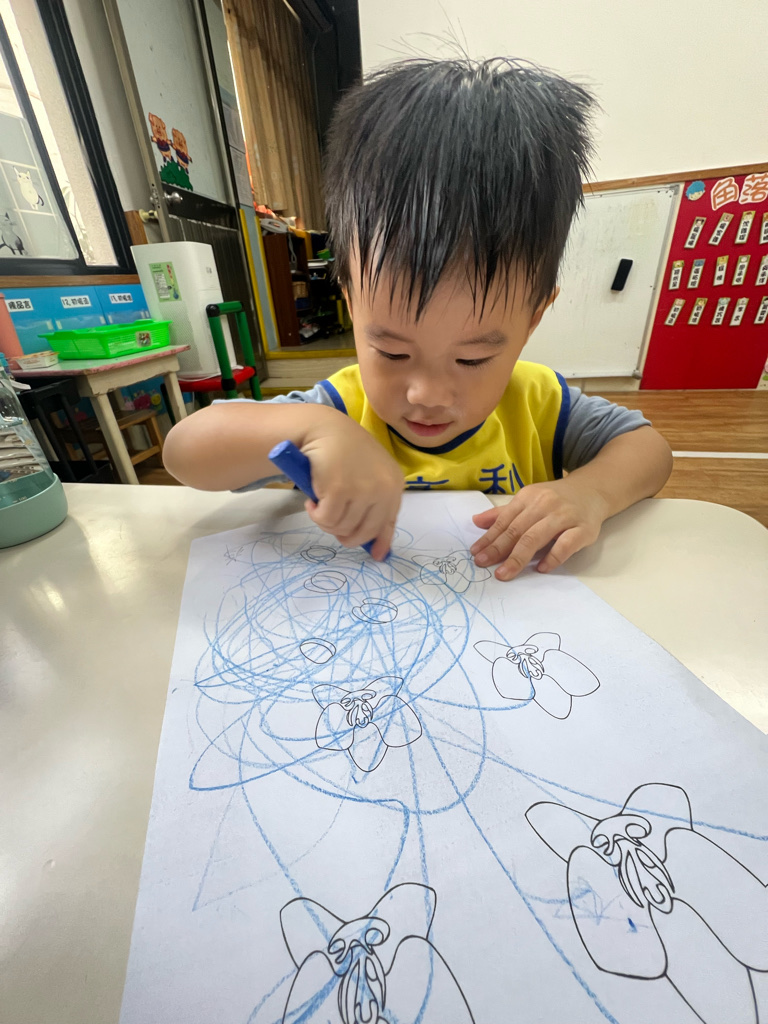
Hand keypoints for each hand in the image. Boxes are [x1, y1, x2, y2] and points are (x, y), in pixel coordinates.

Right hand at [301, 420, 403, 559]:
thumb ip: (374, 506)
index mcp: (394, 485)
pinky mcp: (340, 490)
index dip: (381, 541)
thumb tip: (379, 553)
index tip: (376, 556)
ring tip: (319, 502)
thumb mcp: (368, 476)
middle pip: (364, 532)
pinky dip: (315, 514)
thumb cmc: (344, 453)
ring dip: (326, 521)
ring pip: (342, 528)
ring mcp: (363, 489)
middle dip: (345, 534)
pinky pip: (326, 520)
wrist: (324, 428)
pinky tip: (311, 500)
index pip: (389, 522)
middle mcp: (384, 488)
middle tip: (330, 522)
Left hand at [470, 479, 608, 579]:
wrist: (593, 490)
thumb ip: (503, 513)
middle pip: (518, 530)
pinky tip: (541, 569)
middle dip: (499, 549)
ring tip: (505, 573)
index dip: (489, 538)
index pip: (505, 521)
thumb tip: (476, 522)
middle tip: (483, 565)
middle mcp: (545, 505)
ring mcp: (565, 516)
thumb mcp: (529, 499)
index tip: (476, 553)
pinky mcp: (583, 529)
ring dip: (519, 557)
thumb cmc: (556, 499)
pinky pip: (566, 545)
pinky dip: (552, 557)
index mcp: (528, 497)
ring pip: (537, 537)